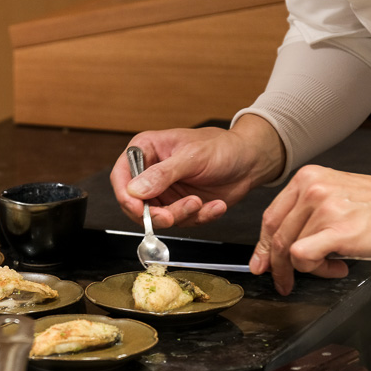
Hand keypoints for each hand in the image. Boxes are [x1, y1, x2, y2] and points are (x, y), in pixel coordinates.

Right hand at [110, 116, 284, 229]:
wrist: (249, 160)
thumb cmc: (221, 147)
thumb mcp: (191, 157)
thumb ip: (162, 174)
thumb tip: (134, 190)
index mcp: (146, 151)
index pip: (121, 176)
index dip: (125, 195)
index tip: (137, 209)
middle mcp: (150, 173)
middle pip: (136, 203)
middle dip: (155, 214)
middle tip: (172, 216)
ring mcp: (165, 192)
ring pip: (158, 217)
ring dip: (181, 216)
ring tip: (200, 203)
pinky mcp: (180, 206)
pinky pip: (181, 222)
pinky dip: (198, 218)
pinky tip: (214, 206)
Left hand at [249, 165, 370, 294]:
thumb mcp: (335, 194)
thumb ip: (307, 213)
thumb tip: (280, 246)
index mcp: (307, 178)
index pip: (272, 216)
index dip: (263, 245)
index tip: (262, 263)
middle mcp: (311, 189)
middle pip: (276, 235)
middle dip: (278, 265)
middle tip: (285, 281)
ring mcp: (323, 208)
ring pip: (291, 249)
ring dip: (311, 267)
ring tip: (334, 265)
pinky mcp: (337, 230)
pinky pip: (303, 256)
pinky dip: (316, 268)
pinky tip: (338, 266)